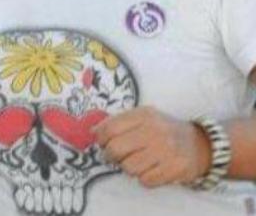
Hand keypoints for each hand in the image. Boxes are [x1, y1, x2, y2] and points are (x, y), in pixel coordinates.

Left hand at [94, 107, 211, 187]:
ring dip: (129, 168)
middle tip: (114, 156)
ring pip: (129, 167)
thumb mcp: (143, 118)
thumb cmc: (164, 131)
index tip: (101, 142)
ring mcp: (166, 150)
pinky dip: (144, 178)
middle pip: (116, 149)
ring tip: (136, 162)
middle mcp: (155, 131)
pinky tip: (151, 170)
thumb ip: (119, 122)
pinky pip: (146, 180)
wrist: (201, 144)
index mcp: (144, 115)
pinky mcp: (175, 169)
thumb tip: (93, 132)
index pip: (110, 127)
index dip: (100, 138)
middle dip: (111, 155)